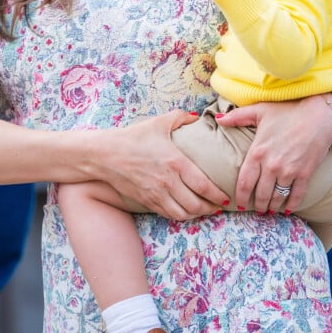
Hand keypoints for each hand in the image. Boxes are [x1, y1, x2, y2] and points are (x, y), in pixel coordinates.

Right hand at [101, 110, 229, 219]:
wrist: (105, 155)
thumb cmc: (133, 137)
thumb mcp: (159, 122)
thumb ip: (181, 118)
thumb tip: (198, 117)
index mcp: (175, 162)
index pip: (203, 185)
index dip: (218, 195)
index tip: (226, 197)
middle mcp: (168, 182)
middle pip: (196, 204)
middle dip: (211, 208)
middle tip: (219, 205)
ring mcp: (156, 194)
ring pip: (183, 214)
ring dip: (197, 215)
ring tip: (205, 209)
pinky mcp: (147, 201)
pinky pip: (169, 214)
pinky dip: (181, 215)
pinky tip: (186, 210)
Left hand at [217, 96, 331, 211]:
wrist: (319, 115)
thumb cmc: (288, 111)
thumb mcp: (260, 111)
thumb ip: (238, 116)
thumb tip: (219, 119)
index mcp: (258, 152)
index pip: (244, 182)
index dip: (241, 197)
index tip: (239, 204)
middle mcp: (271, 165)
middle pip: (261, 194)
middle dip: (258, 205)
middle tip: (256, 209)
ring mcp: (289, 171)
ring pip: (277, 197)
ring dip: (272, 207)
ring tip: (270, 210)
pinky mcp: (305, 174)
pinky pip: (296, 195)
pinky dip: (291, 205)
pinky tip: (288, 208)